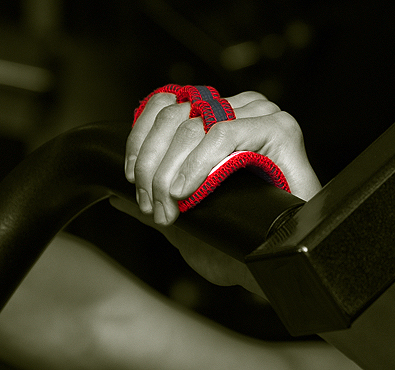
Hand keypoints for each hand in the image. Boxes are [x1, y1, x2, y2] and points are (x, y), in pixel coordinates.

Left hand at [124, 90, 320, 225]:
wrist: (276, 263)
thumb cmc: (239, 239)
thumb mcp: (184, 217)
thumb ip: (154, 199)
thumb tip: (115, 195)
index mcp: (217, 116)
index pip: (164, 105)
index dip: (139, 140)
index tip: (132, 179)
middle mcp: (238, 108)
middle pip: (175, 118)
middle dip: (153, 167)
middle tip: (152, 206)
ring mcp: (260, 115)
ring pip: (194, 128)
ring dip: (170, 172)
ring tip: (169, 207)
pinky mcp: (278, 128)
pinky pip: (223, 135)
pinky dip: (198, 164)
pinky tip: (187, 191)